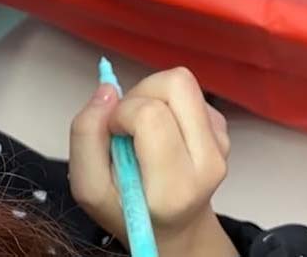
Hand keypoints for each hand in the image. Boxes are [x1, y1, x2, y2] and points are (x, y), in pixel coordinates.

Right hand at [69, 67, 234, 256]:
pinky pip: (188, 91)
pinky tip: (161, 130)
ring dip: (152, 93)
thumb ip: (85, 137)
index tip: (114, 134)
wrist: (174, 225)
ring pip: (181, 81)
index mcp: (175, 187)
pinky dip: (165, 101)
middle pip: (175, 84)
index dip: (122, 113)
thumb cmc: (128, 208)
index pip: (150, 115)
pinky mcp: (221, 128)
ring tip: (142, 126)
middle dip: (138, 94)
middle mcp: (208, 163)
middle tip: (127, 125)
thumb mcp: (90, 188)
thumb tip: (106, 89)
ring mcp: (220, 143)